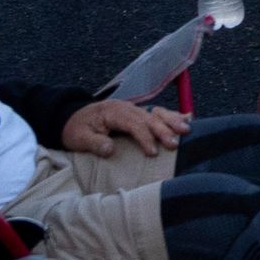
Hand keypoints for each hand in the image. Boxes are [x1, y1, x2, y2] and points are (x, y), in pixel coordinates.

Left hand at [60, 99, 188, 157]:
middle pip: (150, 118)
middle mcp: (127, 107)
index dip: (145, 138)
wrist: (72, 118)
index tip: (152, 152)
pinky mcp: (137, 113)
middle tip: (174, 144)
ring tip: (187, 129)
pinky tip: (186, 118)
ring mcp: (134, 109)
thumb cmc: (76, 129)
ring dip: (172, 121)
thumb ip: (94, 143)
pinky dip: (171, 115)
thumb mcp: (78, 138)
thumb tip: (110, 150)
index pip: (134, 124)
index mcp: (114, 111)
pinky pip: (157, 112)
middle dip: (164, 130)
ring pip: (157, 113)